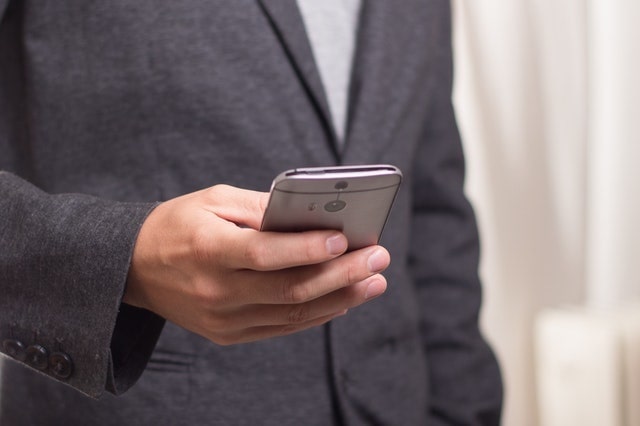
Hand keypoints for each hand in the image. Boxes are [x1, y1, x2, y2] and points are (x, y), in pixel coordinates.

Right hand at [124, 184, 389, 344]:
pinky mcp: (229, 334)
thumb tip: (310, 215)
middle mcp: (216, 290)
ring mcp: (223, 319)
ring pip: (293, 314)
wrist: (135, 268)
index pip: (264, 253)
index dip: (306, 249)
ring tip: (374, 281)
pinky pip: (282, 328)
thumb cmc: (178, 224)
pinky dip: (317, 314)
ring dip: (340, 298)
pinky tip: (344, 299)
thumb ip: (260, 209)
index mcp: (207, 249)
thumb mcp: (213, 200)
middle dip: (341, 274)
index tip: (345, 240)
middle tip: (378, 257)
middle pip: (289, 289)